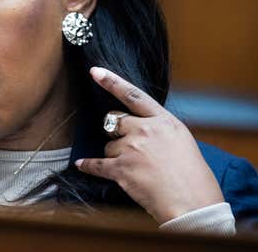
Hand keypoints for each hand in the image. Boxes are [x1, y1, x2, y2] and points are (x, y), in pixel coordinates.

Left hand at [75, 67, 224, 223]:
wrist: (193, 204)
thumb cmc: (193, 177)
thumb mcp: (181, 141)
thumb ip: (158, 128)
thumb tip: (139, 126)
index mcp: (163, 121)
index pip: (133, 95)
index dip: (112, 82)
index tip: (95, 71)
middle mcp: (145, 130)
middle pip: (114, 121)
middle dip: (119, 133)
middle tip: (134, 149)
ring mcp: (132, 149)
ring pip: (109, 145)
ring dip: (116, 155)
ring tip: (137, 169)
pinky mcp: (121, 169)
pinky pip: (96, 164)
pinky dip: (88, 166)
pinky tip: (82, 165)